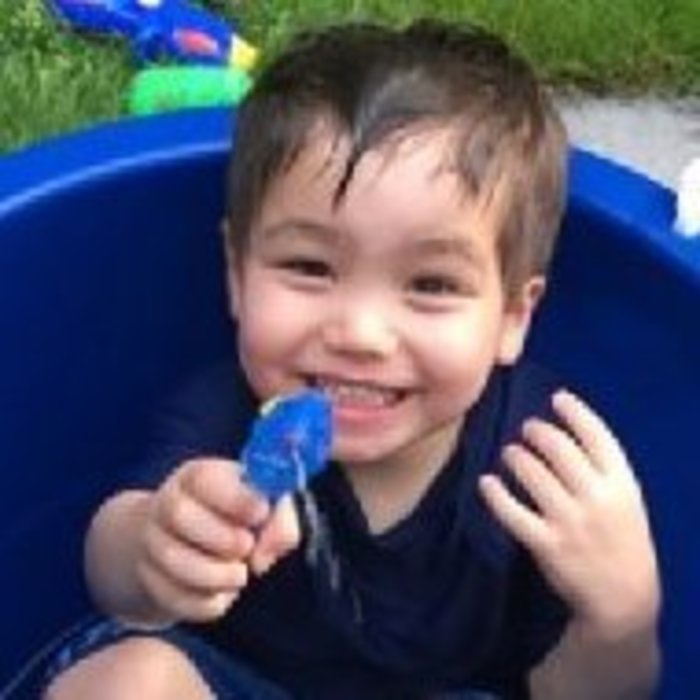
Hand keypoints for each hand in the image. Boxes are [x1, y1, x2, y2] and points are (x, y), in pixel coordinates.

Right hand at [136, 458, 300, 621]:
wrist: (198, 544)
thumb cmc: (240, 517)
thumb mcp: (266, 505)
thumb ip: (280, 520)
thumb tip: (264, 554)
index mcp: (199, 476)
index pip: (204, 477)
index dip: (236, 499)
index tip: (261, 514)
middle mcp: (168, 502)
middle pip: (178, 513)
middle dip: (220, 537)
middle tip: (247, 547)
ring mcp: (153, 541)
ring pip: (172, 559)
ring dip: (215, 574)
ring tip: (240, 574)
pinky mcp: (151, 580)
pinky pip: (174, 597)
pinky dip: (205, 601)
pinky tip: (222, 592)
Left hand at [479, 390, 659, 638]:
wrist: (624, 595)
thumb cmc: (620, 537)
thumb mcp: (625, 499)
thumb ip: (601, 468)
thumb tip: (560, 428)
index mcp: (622, 484)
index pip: (598, 435)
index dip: (575, 411)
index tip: (557, 398)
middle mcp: (597, 499)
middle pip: (560, 448)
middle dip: (537, 431)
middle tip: (526, 428)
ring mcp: (570, 522)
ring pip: (533, 473)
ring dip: (516, 456)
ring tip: (509, 453)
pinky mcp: (546, 544)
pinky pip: (512, 512)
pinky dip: (495, 494)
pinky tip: (486, 482)